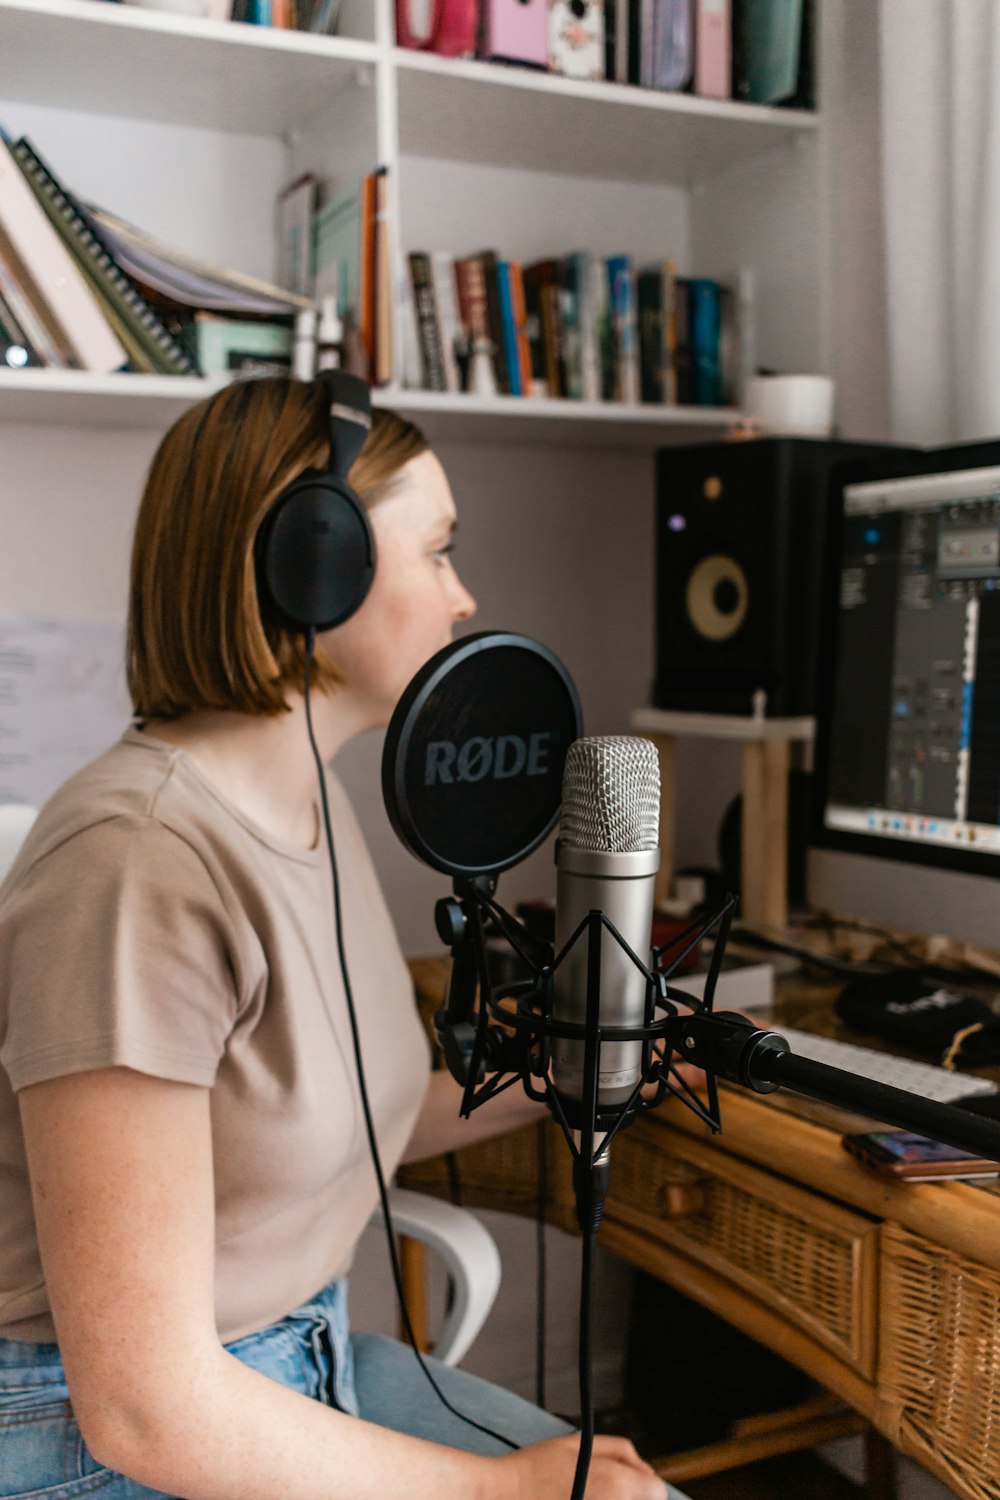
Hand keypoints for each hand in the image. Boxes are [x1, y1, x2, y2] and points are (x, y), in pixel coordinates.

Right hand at [494, 1432, 664, 1499]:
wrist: (499, 1498)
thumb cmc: (533, 1471)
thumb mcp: (577, 1444)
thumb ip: (620, 1451)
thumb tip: (645, 1469)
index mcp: (617, 1486)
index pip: (657, 1492)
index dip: (642, 1483)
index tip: (625, 1482)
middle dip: (629, 1497)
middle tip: (597, 1491)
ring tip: (586, 1497)